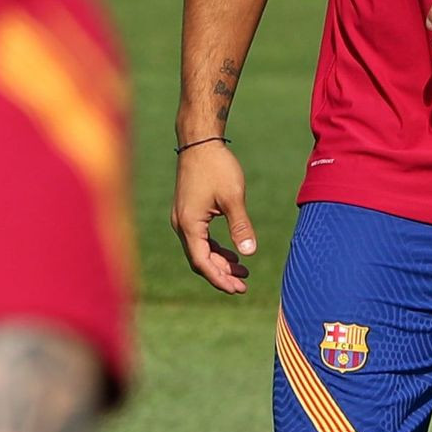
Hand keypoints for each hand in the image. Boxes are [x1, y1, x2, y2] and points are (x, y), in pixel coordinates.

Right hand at [171, 140, 256, 294]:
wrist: (200, 142)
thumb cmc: (216, 167)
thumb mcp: (233, 197)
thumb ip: (241, 226)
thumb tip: (249, 253)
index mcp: (189, 224)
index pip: (202, 261)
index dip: (219, 278)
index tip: (237, 289)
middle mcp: (181, 224)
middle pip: (200, 259)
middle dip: (221, 274)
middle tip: (244, 285)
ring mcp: (182, 218)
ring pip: (200, 249)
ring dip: (219, 261)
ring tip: (243, 271)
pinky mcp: (188, 212)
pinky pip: (200, 238)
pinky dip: (215, 248)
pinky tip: (232, 252)